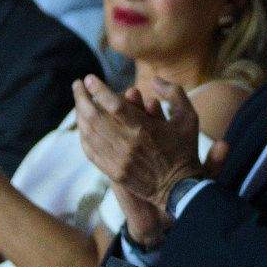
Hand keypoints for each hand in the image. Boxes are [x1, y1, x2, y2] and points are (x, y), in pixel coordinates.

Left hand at [75, 75, 204, 214]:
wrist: (180, 188)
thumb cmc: (185, 149)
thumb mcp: (189, 117)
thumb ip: (174, 93)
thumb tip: (154, 80)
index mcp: (145, 128)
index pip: (113, 105)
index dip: (99, 90)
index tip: (90, 78)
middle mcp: (128, 144)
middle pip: (94, 117)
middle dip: (81, 98)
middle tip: (77, 85)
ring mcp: (118, 160)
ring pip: (89, 133)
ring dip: (79, 115)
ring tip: (79, 102)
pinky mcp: (113, 172)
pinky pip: (90, 151)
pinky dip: (83, 136)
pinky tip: (83, 126)